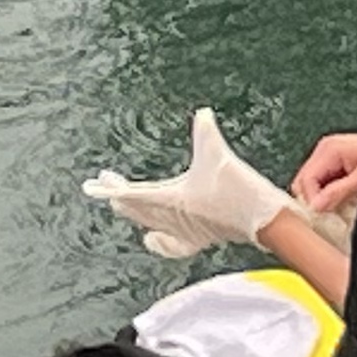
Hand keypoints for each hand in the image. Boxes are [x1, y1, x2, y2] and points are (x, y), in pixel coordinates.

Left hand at [83, 108, 295, 258]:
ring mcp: (186, 232)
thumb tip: (202, 112)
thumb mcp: (218, 154)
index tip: (91, 186)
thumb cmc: (239, 190)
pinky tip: (152, 238)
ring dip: (134, 212)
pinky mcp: (200, 239)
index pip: (132, 193)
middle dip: (119, 196)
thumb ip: (206, 132)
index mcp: (171, 199)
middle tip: (107, 185)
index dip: (110, 188)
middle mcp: (173, 218)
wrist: (264, 219)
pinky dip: (158, 241)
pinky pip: (171, 244)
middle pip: (136, 209)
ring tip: (123, 205)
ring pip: (150, 223)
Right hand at [289, 131, 356, 215]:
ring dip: (322, 200)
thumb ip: (338, 191)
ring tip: (341, 209)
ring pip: (311, 186)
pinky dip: (329, 197)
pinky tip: (344, 202)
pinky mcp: (335, 166)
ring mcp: (329, 158)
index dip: (312, 201)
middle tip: (332, 214)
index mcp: (329, 148)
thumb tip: (315, 206)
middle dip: (315, 200)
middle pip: (303, 183)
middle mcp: (325, 151)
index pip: (305, 180)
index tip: (324, 216)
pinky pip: (322, 185)